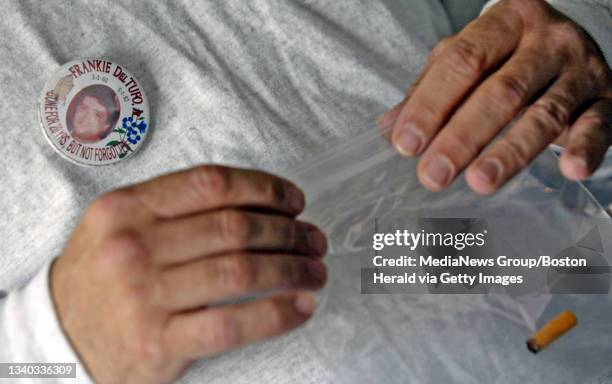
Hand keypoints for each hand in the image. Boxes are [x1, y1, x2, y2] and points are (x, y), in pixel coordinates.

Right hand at [51, 165, 326, 383]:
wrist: (59, 336)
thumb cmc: (102, 274)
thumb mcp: (120, 224)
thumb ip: (174, 205)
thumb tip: (257, 202)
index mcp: (127, 208)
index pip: (212, 184)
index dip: (264, 189)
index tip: (294, 201)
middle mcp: (134, 246)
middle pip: (235, 228)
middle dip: (288, 232)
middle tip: (314, 239)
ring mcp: (146, 296)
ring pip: (241, 272)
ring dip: (292, 269)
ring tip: (316, 270)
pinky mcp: (160, 342)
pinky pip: (233, 324)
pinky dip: (276, 315)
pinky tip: (302, 307)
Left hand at [379, 0, 611, 193]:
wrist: (569, 42)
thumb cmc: (505, 55)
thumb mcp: (466, 58)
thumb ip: (429, 89)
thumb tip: (388, 127)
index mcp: (503, 22)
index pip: (462, 61)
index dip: (431, 104)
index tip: (406, 144)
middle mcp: (545, 41)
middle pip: (502, 91)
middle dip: (463, 137)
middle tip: (433, 175)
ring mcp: (580, 70)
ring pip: (545, 113)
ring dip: (511, 151)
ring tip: (480, 182)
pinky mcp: (607, 100)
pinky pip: (599, 125)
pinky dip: (586, 148)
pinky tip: (570, 170)